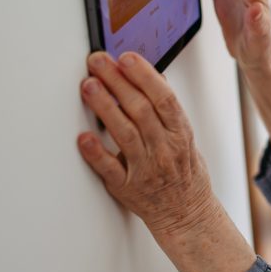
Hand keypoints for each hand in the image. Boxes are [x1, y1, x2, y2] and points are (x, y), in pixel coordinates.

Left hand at [77, 51, 218, 236]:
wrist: (187, 214)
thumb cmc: (185, 174)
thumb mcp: (186, 138)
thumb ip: (169, 111)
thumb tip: (156, 78)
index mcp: (180, 134)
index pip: (164, 98)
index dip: (145, 75)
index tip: (127, 58)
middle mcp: (165, 149)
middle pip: (140, 109)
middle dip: (117, 81)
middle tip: (98, 62)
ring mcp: (146, 169)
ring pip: (125, 133)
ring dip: (105, 107)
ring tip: (89, 86)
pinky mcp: (127, 187)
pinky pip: (110, 169)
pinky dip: (96, 153)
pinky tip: (83, 137)